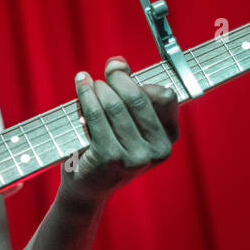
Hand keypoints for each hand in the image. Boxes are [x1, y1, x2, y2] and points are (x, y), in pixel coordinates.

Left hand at [59, 56, 178, 205]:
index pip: (164, 96)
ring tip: (87, 81)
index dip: (141, 79)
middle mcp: (157, 151)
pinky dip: (86, 96)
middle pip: (138, 98)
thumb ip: (127, 92)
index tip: (121, 69)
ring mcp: (134, 157)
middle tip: (105, 69)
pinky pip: (96, 116)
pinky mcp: (110, 159)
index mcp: (168, 139)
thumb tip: (118, 61)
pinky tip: (81, 87)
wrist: (88, 187)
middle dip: (118, 77)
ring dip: (97, 87)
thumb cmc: (108, 150)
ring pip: (114, 106)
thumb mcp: (126, 123)